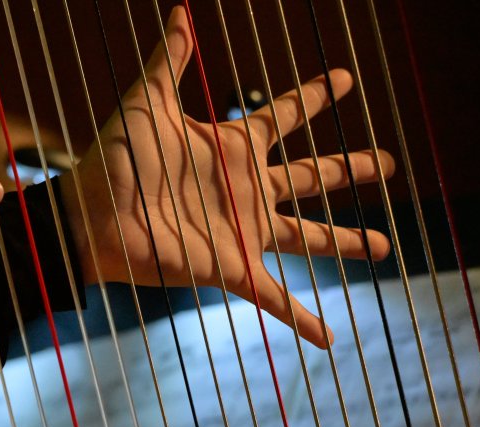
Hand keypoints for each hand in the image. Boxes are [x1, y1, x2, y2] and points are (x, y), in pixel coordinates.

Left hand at [63, 6, 394, 348]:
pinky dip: (303, 320)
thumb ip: (171, 59)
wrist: (92, 215)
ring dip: (346, 243)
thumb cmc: (116, 159)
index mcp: (231, 147)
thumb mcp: (147, 101)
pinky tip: (328, 340)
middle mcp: (245, 189)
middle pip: (311, 177)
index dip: (313, 96)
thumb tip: (182, 9)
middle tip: (387, 163)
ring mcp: (244, 230)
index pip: (283, 115)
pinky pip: (276, 298)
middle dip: (348, 170)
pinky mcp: (234, 268)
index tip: (343, 79)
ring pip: (309, 236)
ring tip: (383, 247)